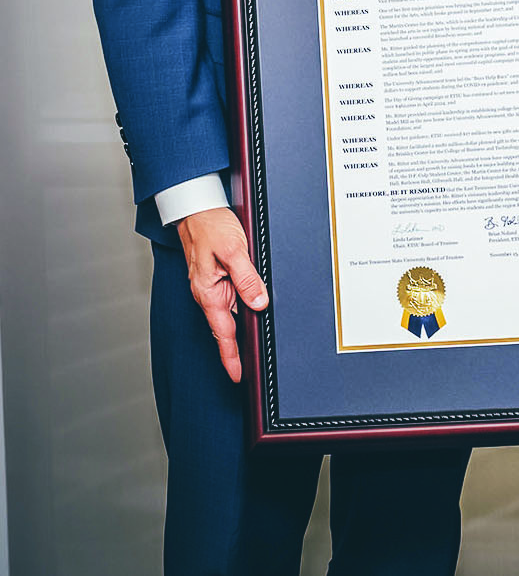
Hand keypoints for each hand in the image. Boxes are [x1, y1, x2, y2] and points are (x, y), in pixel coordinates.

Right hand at [175, 207, 267, 382]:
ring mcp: (211, 284)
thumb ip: (247, 278)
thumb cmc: (210, 225)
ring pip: (229, 311)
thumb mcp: (234, 250)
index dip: (230, 355)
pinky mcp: (216, 275)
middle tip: (246, 369)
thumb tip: (259, 302)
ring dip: (239, 326)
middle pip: (226, 326)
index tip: (236, 376)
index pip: (223, 332)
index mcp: (208, 291)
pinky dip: (240, 306)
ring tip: (252, 346)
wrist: (196, 206)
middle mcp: (208, 292)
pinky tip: (251, 308)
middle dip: (235, 348)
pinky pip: (230, 296)